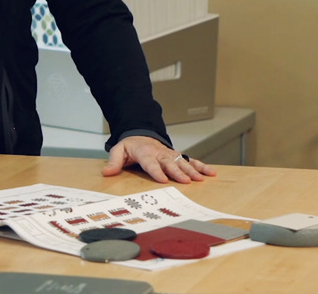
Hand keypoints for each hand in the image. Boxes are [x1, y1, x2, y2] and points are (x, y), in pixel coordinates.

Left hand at [101, 135, 215, 183]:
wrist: (141, 135)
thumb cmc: (131, 146)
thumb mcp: (119, 150)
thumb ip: (114, 162)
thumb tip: (106, 173)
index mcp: (145, 152)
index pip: (150, 162)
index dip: (156, 171)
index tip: (163, 180)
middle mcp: (160, 153)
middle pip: (170, 163)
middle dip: (178, 172)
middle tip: (186, 181)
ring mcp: (170, 154)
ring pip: (182, 162)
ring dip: (192, 170)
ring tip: (201, 179)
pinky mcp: (177, 156)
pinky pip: (190, 160)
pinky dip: (201, 166)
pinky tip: (210, 173)